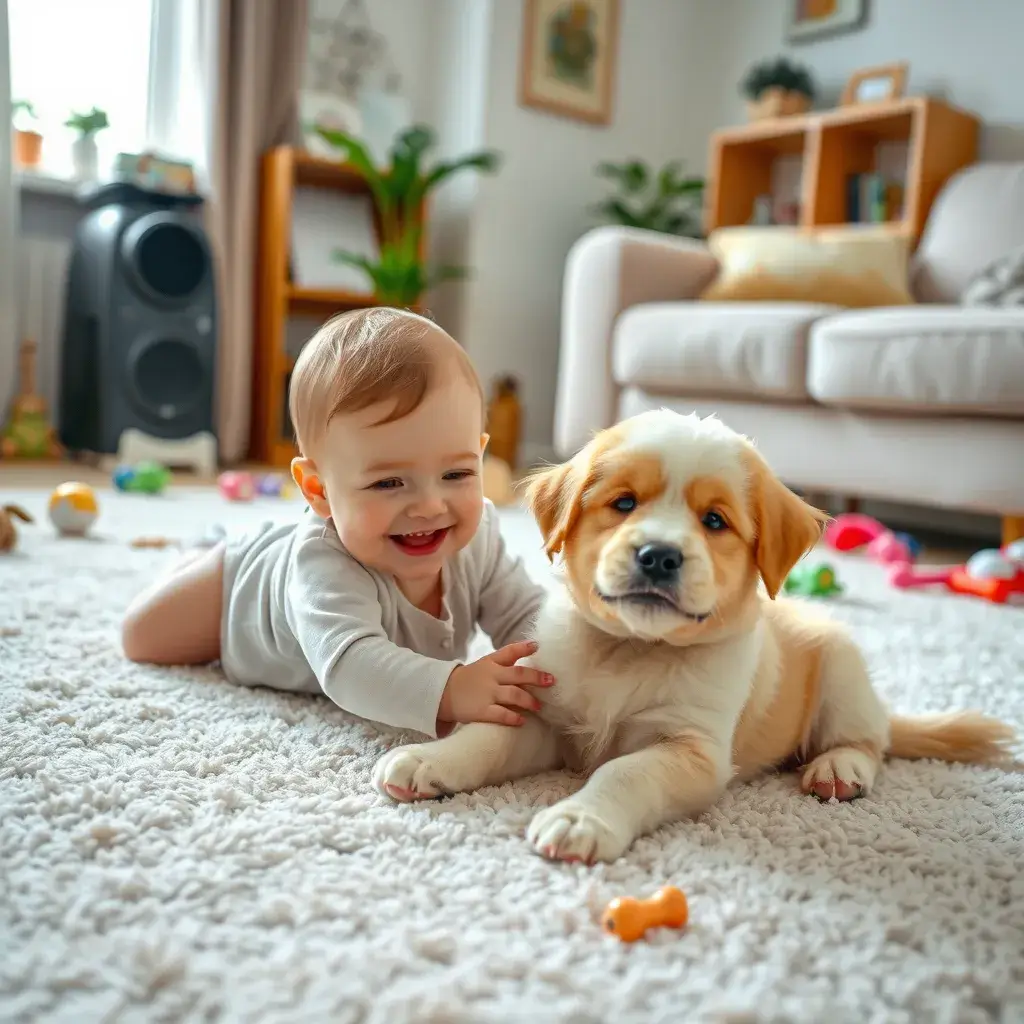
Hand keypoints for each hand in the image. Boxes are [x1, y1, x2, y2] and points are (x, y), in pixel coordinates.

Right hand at [438, 640, 554, 727]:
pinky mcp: (481, 711)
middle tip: (550, 681)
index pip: (509, 652)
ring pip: (513, 695)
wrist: (443, 693)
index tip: (538, 646)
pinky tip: (522, 720)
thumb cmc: (471, 678)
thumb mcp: (486, 663)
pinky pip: (501, 715)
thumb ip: (507, 657)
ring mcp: (487, 694)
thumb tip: (534, 647)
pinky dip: (513, 718)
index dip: (523, 648)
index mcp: (492, 664)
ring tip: (538, 706)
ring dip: (528, 701)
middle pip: (517, 674)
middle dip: (536, 677)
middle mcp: (491, 677)